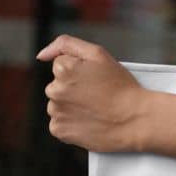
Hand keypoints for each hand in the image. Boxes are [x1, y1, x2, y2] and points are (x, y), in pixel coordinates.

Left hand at [36, 34, 145, 152]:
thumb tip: (40, 55)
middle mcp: (54, 90)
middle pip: (57, 85)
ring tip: (94, 110)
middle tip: (97, 96)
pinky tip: (89, 121)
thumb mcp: (98, 54)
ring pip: (58, 104)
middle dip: (73, 89)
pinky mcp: (59, 130)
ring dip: (71, 106)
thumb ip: (66, 44)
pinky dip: (71, 123)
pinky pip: (59, 123)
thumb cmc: (121, 87)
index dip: (80, 72)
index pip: (61, 66)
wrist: (135, 120)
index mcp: (63, 69)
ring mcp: (56, 112)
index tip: (96, 81)